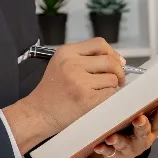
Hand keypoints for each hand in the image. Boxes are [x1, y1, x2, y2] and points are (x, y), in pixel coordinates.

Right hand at [3, 38, 125, 152]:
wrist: (38, 113)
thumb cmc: (52, 93)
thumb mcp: (62, 65)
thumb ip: (85, 58)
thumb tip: (119, 60)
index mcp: (66, 52)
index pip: (99, 44)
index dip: (112, 53)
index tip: (117, 62)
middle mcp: (72, 64)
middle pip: (110, 61)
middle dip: (119, 71)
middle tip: (117, 80)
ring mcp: (80, 82)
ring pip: (113, 78)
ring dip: (112, 87)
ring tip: (100, 92)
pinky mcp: (87, 99)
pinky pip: (111, 94)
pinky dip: (109, 97)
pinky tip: (98, 100)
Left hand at [89, 99, 157, 157]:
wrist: (122, 153)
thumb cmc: (133, 129)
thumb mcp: (143, 119)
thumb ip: (143, 106)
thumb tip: (140, 84)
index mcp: (152, 129)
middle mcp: (142, 139)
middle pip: (144, 132)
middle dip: (142, 125)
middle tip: (139, 119)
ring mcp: (129, 148)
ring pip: (125, 143)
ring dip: (118, 140)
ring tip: (112, 137)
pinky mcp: (116, 154)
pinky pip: (109, 152)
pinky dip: (103, 149)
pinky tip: (98, 146)